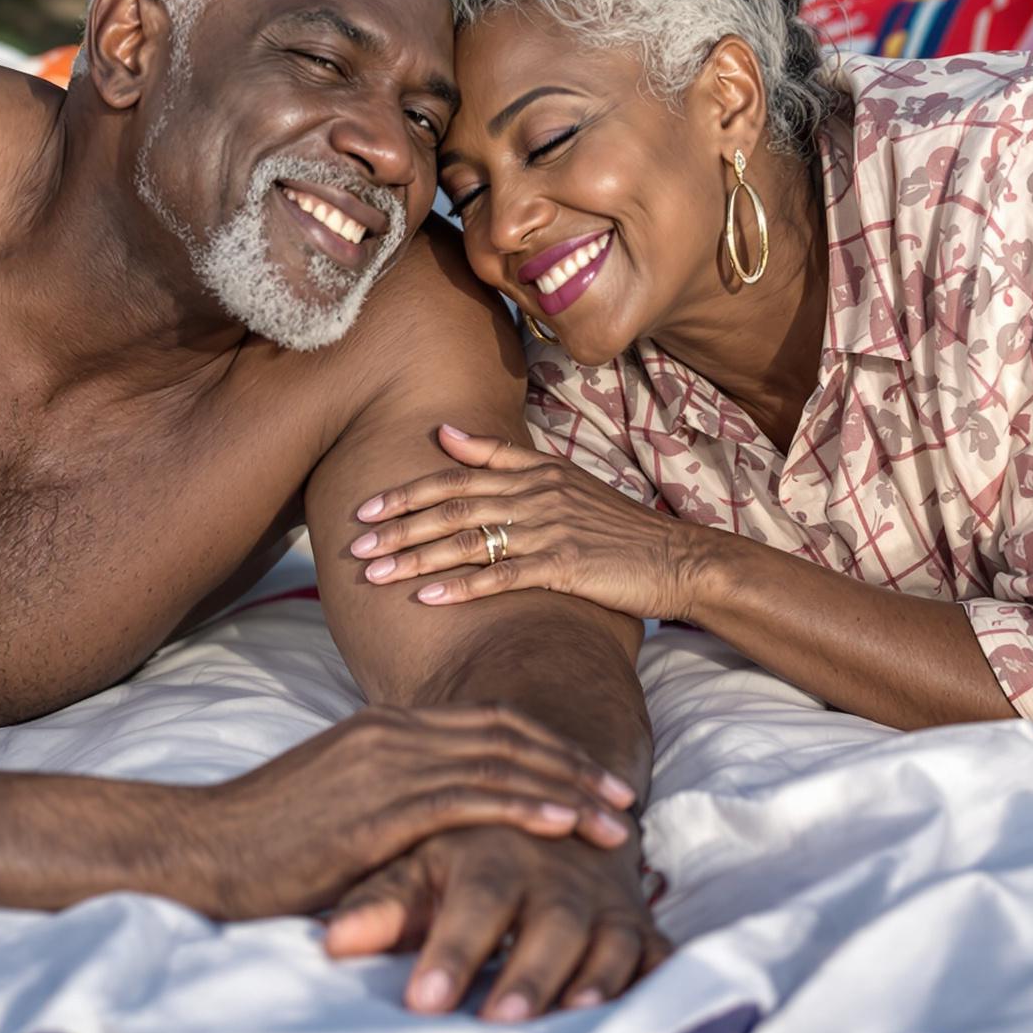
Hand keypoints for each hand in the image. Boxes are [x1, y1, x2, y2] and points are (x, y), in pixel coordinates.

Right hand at [188, 704, 637, 921]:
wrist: (197, 850)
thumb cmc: (262, 843)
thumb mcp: (337, 808)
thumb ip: (390, 805)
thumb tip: (437, 836)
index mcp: (383, 729)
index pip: (488, 725)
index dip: (549, 747)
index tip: (593, 776)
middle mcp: (391, 735)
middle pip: (508, 737)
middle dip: (573, 765)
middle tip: (625, 795)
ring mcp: (384, 767)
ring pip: (500, 765)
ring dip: (566, 789)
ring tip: (616, 816)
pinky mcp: (376, 810)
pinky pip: (468, 800)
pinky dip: (525, 805)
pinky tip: (563, 822)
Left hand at [325, 822, 666, 1018]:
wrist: (554, 808)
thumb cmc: (472, 854)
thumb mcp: (422, 867)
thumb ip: (382, 904)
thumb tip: (330, 943)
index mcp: (495, 856)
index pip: (475, 901)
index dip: (452, 950)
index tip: (421, 1003)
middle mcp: (557, 877)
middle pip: (550, 923)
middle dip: (527, 973)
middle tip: (494, 1021)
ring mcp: (605, 903)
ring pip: (609, 938)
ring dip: (594, 977)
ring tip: (571, 1015)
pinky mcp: (639, 925)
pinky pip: (656, 953)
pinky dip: (651, 978)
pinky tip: (637, 1008)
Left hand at [349, 423, 687, 619]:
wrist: (676, 558)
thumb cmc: (617, 527)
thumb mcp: (565, 480)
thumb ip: (506, 457)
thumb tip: (445, 433)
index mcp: (536, 472)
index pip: (460, 475)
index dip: (410, 491)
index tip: (368, 506)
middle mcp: (538, 495)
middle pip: (454, 506)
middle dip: (399, 526)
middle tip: (356, 544)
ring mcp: (550, 530)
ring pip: (469, 540)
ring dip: (416, 558)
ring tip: (375, 575)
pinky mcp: (564, 567)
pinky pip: (502, 576)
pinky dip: (461, 587)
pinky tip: (427, 599)